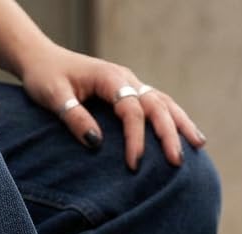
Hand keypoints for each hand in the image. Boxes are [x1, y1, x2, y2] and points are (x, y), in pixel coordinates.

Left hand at [19, 42, 206, 169]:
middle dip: (169, 134)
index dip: (136, 138)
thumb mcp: (53, 97)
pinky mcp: (129, 92)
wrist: (42, 60)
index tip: (134, 165)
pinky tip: (186, 134)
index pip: (131, 110)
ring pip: (164, 102)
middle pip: (156, 105)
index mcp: (109, 77)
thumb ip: (74, 118)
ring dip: (181, 124)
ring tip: (199, 145)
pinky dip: (174, 119)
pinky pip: (158, 104)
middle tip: (178, 162)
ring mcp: (130, 84)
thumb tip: (96, 142)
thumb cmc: (45, 78)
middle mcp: (125, 78)